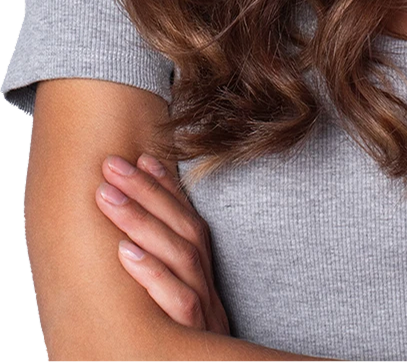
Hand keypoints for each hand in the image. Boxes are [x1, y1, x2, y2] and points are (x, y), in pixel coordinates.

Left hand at [95, 152, 230, 335]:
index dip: (166, 190)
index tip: (142, 156)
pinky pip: (177, 302)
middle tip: (110, 164)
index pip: (187, 223)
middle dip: (147, 193)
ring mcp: (205, 317)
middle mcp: (208, 294)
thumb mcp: (174, 325)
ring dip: (142, 220)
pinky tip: (124, 252)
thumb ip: (162, 290)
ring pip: (180, 257)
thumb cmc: (180, 361)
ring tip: (107, 193)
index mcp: (203, 285)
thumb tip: (123, 254)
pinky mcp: (196, 340)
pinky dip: (152, 274)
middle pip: (184, 230)